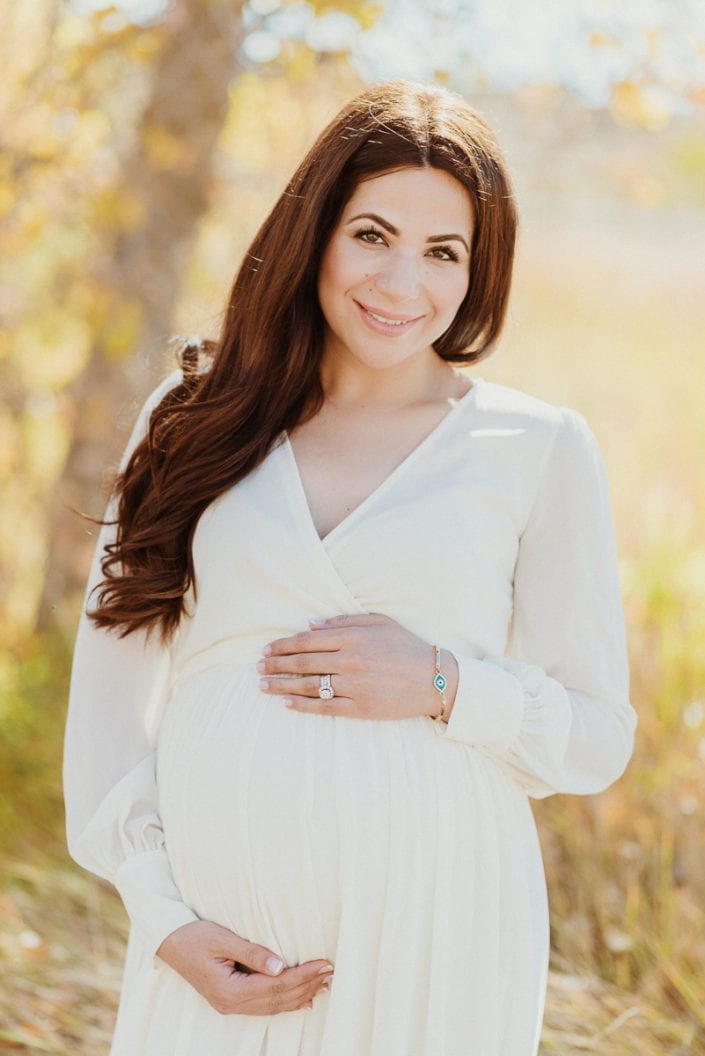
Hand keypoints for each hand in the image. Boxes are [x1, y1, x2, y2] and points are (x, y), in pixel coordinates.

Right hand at [156, 920, 333, 1014]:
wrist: (169, 942)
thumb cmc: (194, 935)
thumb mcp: (222, 939)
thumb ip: (252, 953)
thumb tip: (279, 966)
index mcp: (229, 990)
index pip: (275, 986)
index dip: (302, 976)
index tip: (324, 964)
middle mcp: (231, 1003)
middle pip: (277, 999)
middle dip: (306, 985)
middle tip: (331, 972)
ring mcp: (230, 1004)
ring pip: (273, 1005)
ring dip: (300, 995)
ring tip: (323, 983)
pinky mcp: (230, 999)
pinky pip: (264, 1005)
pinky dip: (285, 1001)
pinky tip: (302, 999)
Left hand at [257, 613, 457, 719]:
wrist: (435, 679)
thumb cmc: (406, 647)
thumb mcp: (380, 623)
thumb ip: (344, 622)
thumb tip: (311, 624)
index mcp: (353, 637)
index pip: (307, 640)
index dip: (283, 645)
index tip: (267, 649)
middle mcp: (350, 661)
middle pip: (303, 662)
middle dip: (276, 665)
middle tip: (258, 668)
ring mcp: (354, 686)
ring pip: (308, 686)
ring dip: (282, 686)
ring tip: (263, 687)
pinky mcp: (360, 708)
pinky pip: (324, 707)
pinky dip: (302, 706)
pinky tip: (287, 704)